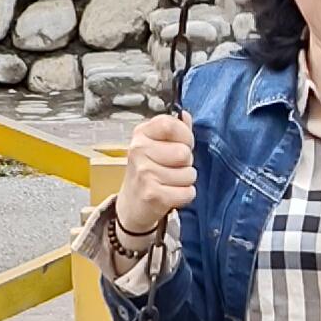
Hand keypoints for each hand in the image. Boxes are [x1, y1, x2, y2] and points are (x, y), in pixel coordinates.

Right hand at [113, 113, 194, 237]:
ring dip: (186, 181)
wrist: (131, 205)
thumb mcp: (156, 146)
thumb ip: (174, 130)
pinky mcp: (153, 195)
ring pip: (189, 174)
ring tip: (170, 182)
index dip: (185, 136)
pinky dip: (185, 196)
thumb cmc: (148, 172)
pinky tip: (171, 194)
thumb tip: (185, 115)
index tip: (183, 144)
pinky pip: (188, 192)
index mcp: (141, 134)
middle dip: (186, 162)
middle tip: (173, 168)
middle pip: (184, 152)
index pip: (171, 124)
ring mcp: (144, 173)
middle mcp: (139, 151)